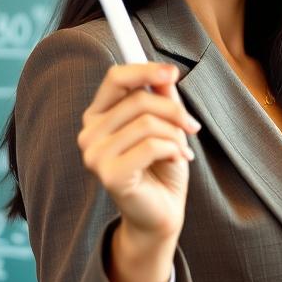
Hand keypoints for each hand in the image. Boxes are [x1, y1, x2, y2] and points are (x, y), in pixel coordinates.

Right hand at [76, 61, 200, 251]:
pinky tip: (178, 160)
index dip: (145, 70)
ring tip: (182, 149)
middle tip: (192, 127)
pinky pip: (151, 146)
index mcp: (98, 115)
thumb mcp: (166, 126)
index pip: (116, 78)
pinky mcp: (109, 174)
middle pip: (138, 100)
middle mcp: (89, 133)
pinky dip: (173, 150)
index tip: (174, 72)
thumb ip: (162, 98)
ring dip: (176, 135)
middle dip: (174, 111)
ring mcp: (95, 155)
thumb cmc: (162, 167)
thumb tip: (166, 74)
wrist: (162, 212)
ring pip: (148, 123)